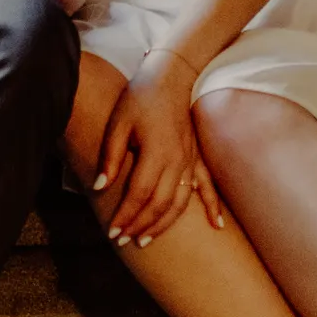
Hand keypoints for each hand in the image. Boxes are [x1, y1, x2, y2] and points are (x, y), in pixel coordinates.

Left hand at [95, 55, 222, 242]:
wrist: (169, 76)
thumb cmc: (139, 98)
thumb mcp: (118, 123)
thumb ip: (110, 157)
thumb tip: (100, 187)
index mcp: (156, 152)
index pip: (140, 194)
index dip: (126, 216)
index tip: (112, 232)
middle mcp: (177, 160)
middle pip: (160, 203)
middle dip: (141, 225)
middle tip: (124, 240)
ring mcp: (190, 160)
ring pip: (181, 201)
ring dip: (164, 223)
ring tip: (147, 239)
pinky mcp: (196, 156)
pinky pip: (207, 186)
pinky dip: (213, 207)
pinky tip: (216, 226)